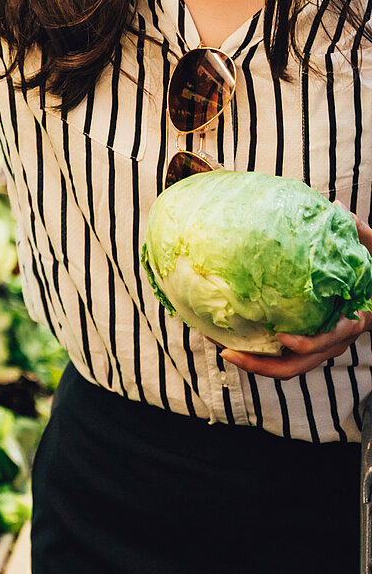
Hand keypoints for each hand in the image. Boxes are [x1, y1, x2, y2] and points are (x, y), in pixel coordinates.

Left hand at [222, 211, 371, 377]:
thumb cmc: (370, 272)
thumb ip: (359, 232)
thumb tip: (335, 207)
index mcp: (349, 324)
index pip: (328, 343)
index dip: (306, 344)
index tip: (281, 336)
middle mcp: (331, 342)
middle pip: (296, 366)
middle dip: (261, 365)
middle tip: (228, 352)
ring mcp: (315, 348)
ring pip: (283, 367)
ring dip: (251, 363)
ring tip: (218, 347)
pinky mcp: (300, 346)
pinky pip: (276, 356)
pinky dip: (253, 352)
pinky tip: (223, 336)